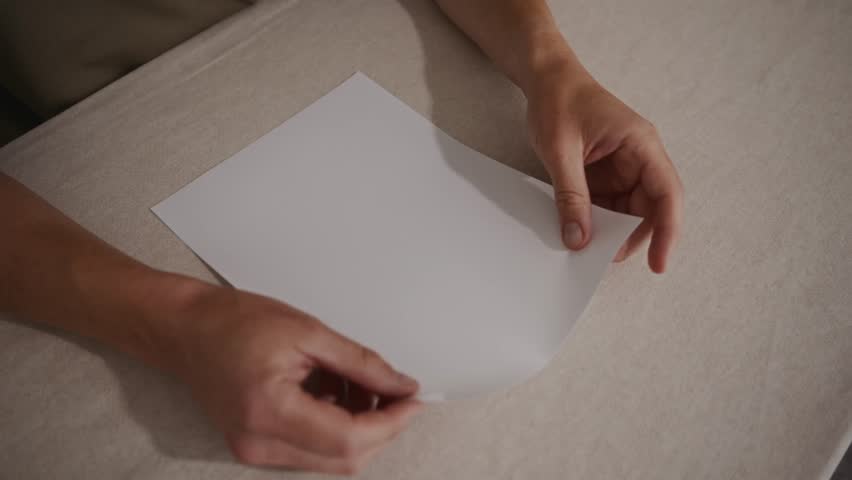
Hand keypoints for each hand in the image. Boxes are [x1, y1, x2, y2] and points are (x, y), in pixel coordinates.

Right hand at [160, 281, 421, 473]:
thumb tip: (400, 385)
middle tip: (396, 391)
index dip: (391, 422)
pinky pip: (311, 450)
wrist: (183, 329)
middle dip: (381, 427)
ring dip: (359, 426)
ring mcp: (255, 451)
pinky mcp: (256, 446)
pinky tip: (335, 391)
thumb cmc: (232, 321)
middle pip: (344, 459)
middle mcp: (259, 442)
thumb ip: (359, 363)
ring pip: (331, 458)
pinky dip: (335, 425)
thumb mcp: (307, 332)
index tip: (413, 400)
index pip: (349, 439)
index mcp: (270, 411)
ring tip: (358, 382)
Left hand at [525, 65, 683, 272]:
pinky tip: (577, 229)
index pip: (667, 194)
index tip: (659, 264)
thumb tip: (579, 238)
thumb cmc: (558, 100)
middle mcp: (640, 158)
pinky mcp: (606, 175)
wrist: (545, 78)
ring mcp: (624, 168)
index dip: (667, 232)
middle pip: (651, 209)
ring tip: (585, 244)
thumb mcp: (560, 150)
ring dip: (610, 231)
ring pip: (628, 212)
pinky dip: (595, 220)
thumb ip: (570, 196)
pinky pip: (608, 206)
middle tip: (602, 258)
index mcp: (641, 144)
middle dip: (631, 237)